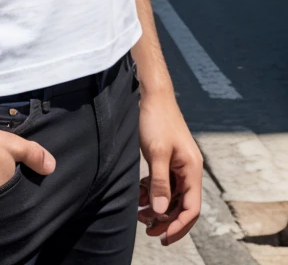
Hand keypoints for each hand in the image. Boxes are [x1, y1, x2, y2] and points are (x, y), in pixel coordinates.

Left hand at [138, 90, 202, 244]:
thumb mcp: (156, 152)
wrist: (152, 94)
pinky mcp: (167, 160)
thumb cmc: (156, 119)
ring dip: (158, 208)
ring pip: (171, 196)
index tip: (162, 236)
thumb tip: (160, 211)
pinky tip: (139, 197)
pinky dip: (153, 193)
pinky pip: (163, 184)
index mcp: (192, 170)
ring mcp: (178, 165)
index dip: (178, 226)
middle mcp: (189, 170)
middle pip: (182, 205)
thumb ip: (160, 182)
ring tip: (140, 215)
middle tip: (147, 230)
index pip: (192, 208)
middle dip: (166, 220)